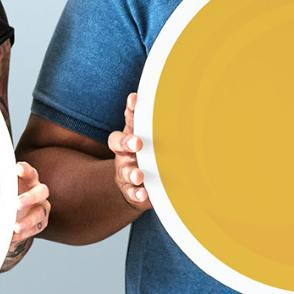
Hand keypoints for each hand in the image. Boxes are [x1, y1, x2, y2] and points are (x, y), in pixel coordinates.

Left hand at [2, 161, 49, 268]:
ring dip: (28, 220)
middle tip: (17, 203)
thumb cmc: (6, 196)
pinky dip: (25, 232)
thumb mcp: (0, 189)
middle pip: (41, 191)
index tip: (17, 169)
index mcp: (29, 179)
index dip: (25, 170)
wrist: (12, 214)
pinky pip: (37, 228)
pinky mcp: (41, 222)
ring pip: (40, 213)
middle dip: (29, 197)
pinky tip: (14, 234)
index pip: (30, 172)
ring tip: (16, 227)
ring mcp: (41, 207)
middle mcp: (38, 192)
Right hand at [105, 93, 152, 209]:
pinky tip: (143, 194)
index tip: (134, 99)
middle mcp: (124, 153)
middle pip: (117, 143)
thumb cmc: (150, 159)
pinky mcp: (130, 190)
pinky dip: (137, 193)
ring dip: (131, 172)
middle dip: (126, 142)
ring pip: (124, 170)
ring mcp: (125, 171)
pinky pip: (131, 192)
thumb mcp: (154, 141)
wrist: (142, 187)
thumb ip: (160, 127)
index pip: (129, 120)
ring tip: (138, 175)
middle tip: (137, 143)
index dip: (130, 109)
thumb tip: (176, 105)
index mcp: (131, 137)